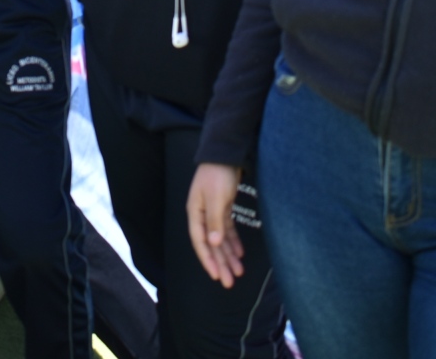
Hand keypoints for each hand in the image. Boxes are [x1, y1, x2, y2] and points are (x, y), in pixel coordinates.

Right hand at [187, 163, 245, 287]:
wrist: (225, 153)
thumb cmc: (217, 174)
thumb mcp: (216, 198)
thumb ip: (214, 221)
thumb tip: (212, 243)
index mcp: (195, 213)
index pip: (200, 242)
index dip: (208, 260)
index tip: (216, 275)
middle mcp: (202, 215)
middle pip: (211, 244)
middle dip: (220, 263)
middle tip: (230, 282)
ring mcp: (212, 212)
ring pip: (220, 239)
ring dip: (228, 255)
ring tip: (238, 272)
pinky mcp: (223, 208)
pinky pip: (227, 230)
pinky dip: (233, 241)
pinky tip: (239, 253)